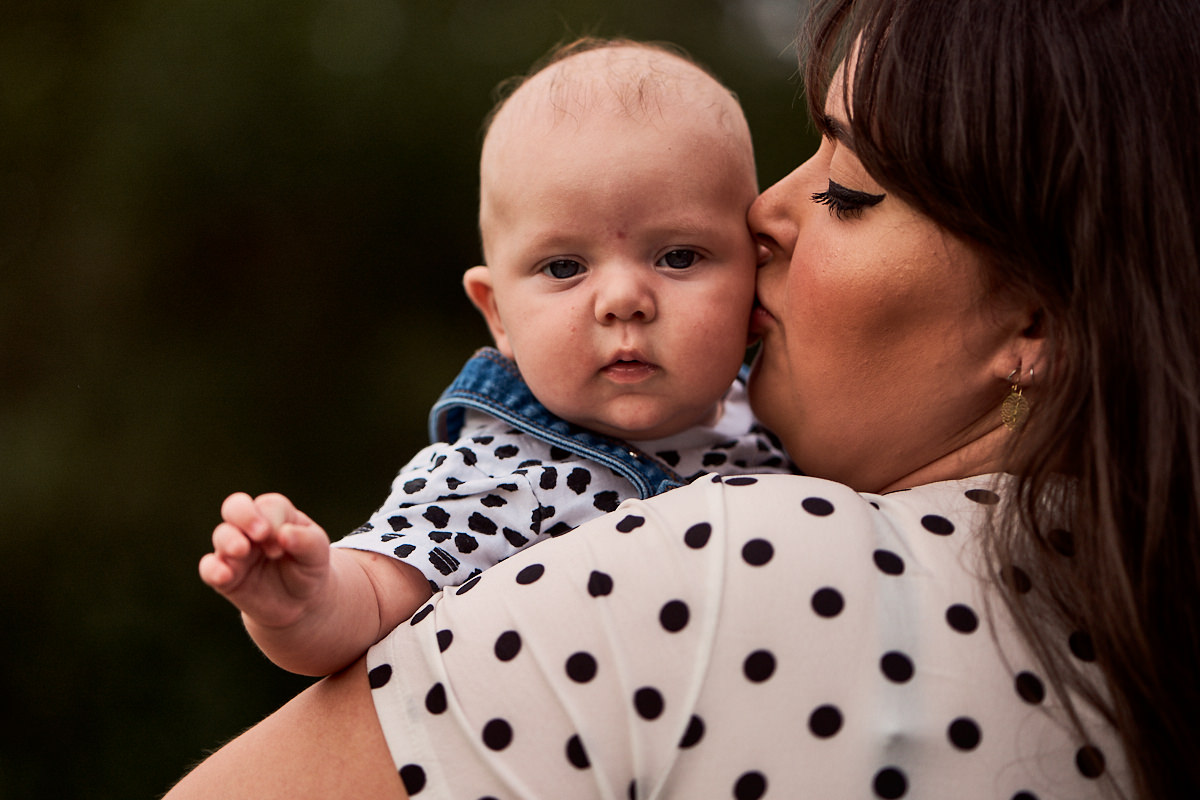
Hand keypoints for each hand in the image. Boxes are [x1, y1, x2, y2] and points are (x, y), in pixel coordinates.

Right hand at [199, 492, 331, 629]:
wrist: (301, 603)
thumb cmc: (308, 568)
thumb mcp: (317, 554)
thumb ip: (307, 541)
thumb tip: (285, 534)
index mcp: (275, 514)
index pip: (268, 507)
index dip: (274, 522)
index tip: (284, 544)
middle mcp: (250, 528)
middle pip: (236, 507)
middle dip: (244, 516)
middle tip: (261, 534)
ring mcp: (235, 550)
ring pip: (222, 535)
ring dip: (230, 541)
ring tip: (242, 551)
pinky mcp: (225, 575)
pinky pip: (209, 568)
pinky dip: (213, 569)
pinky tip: (224, 575)